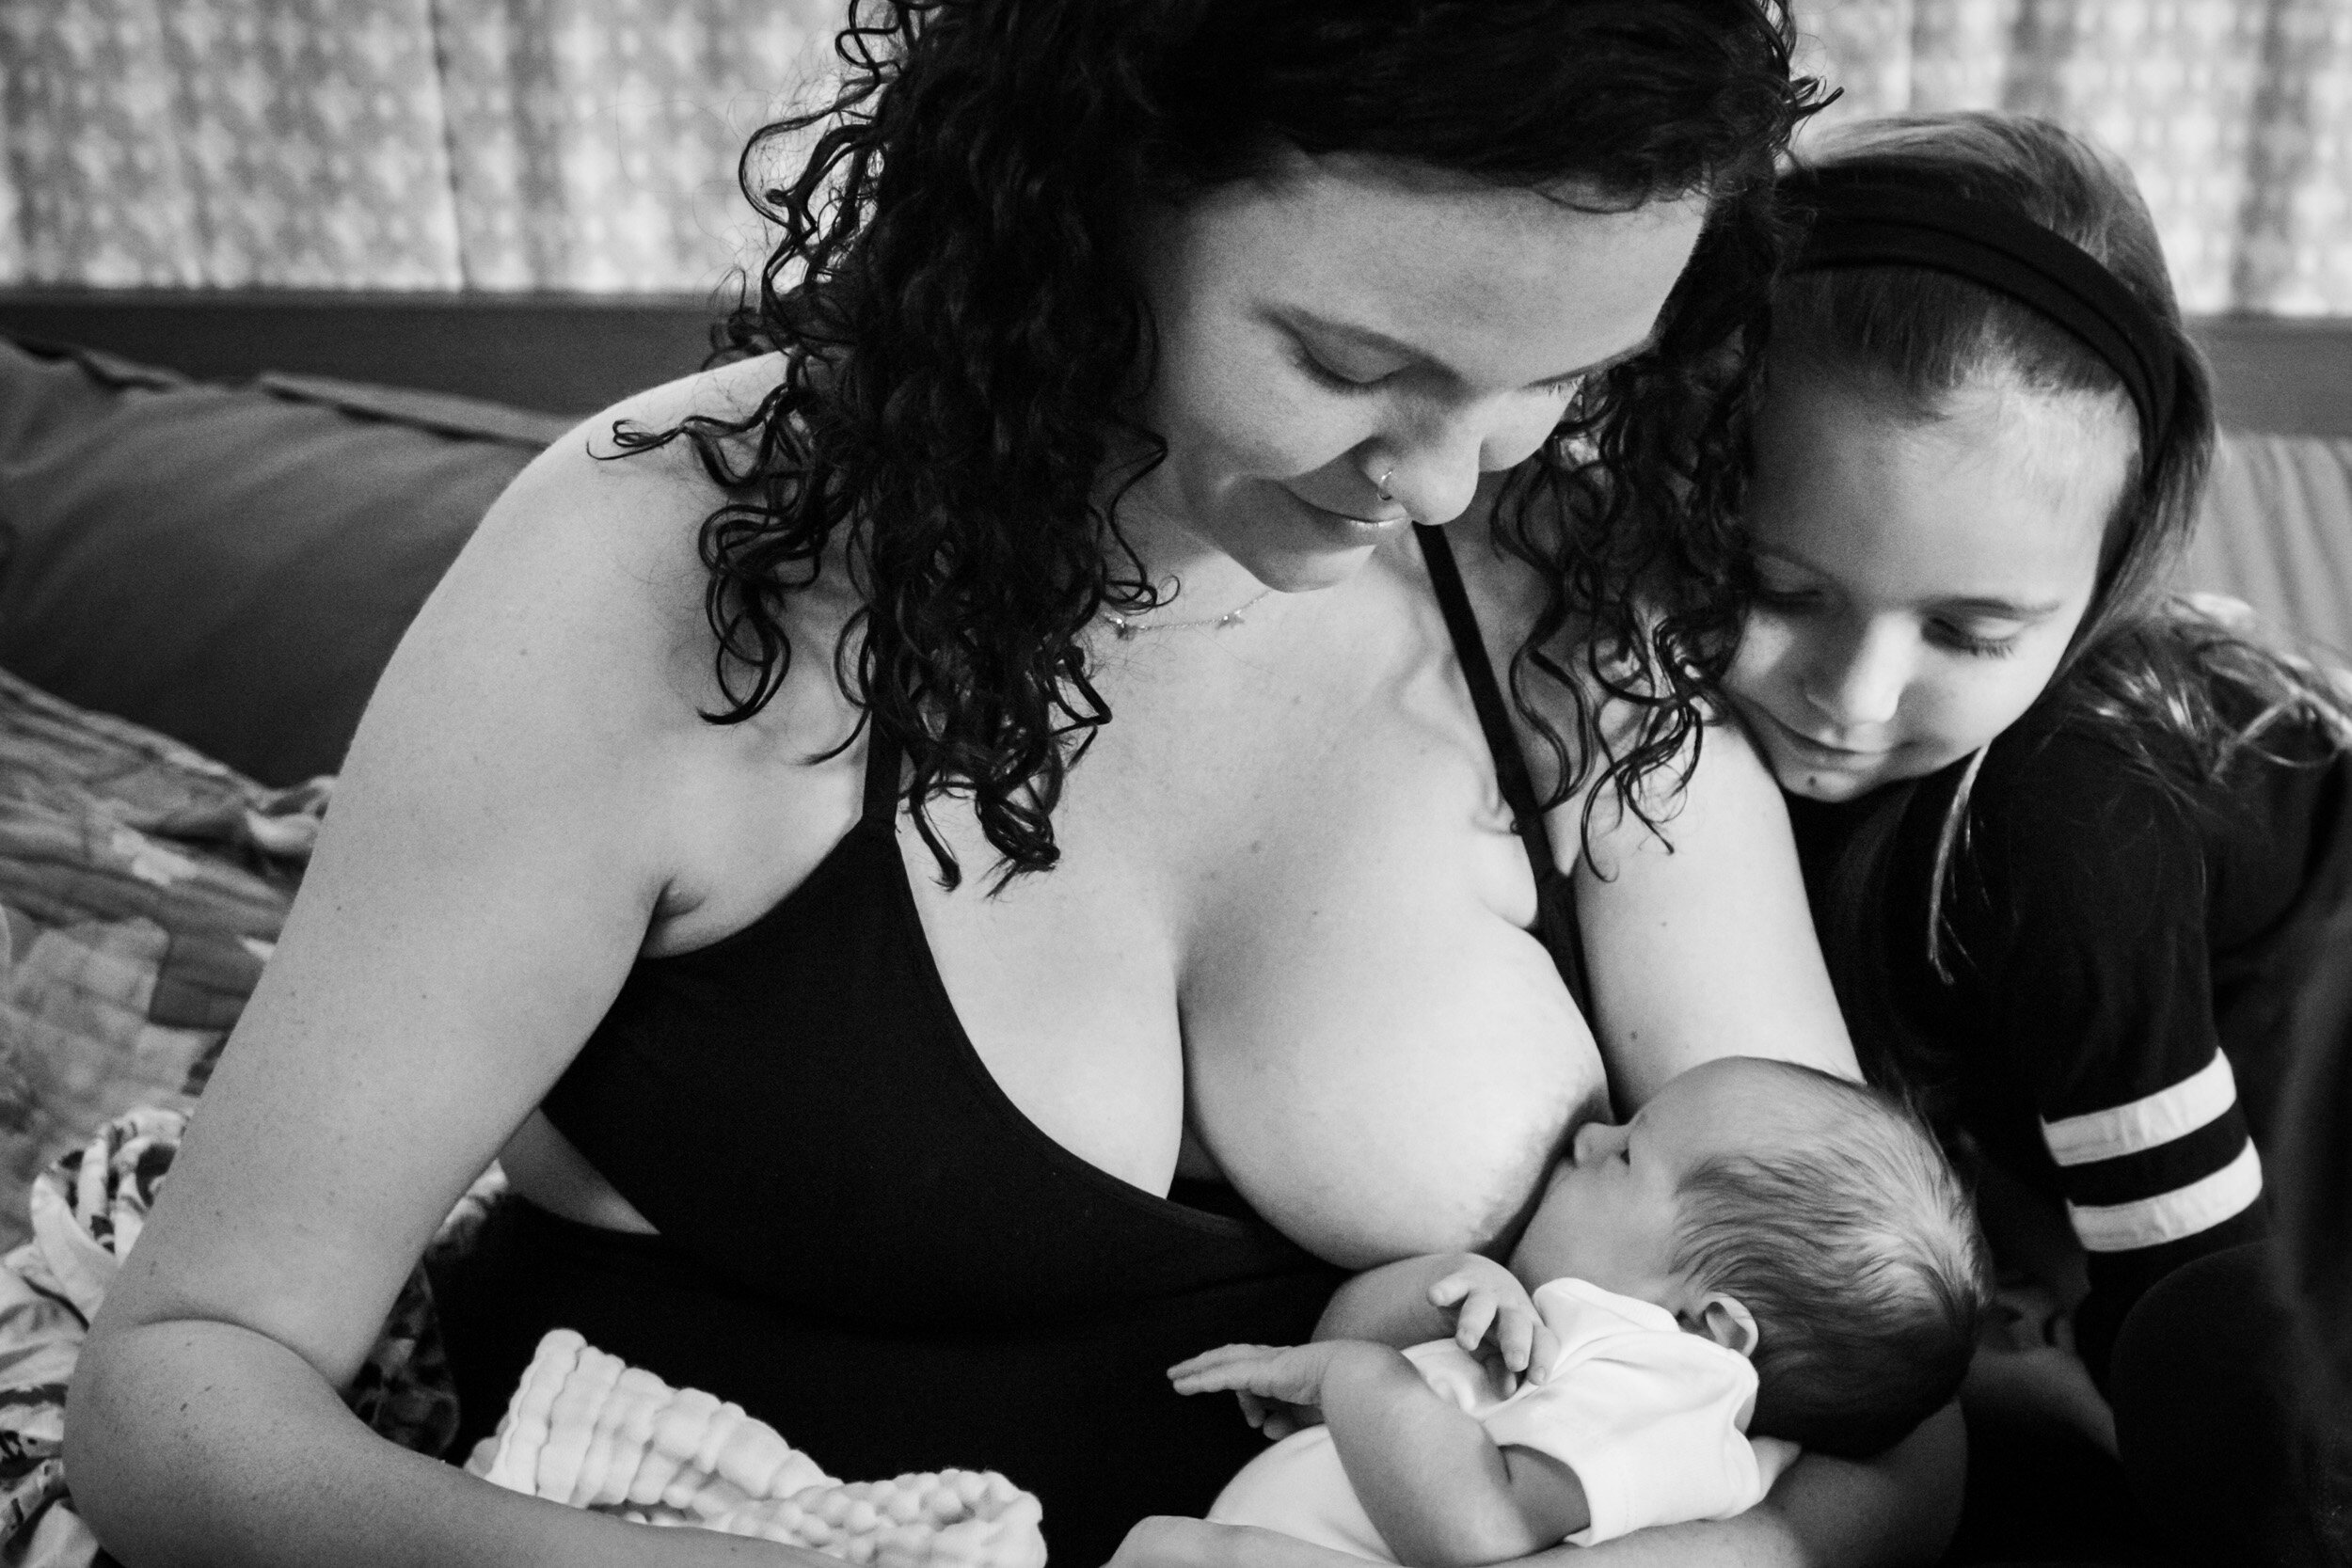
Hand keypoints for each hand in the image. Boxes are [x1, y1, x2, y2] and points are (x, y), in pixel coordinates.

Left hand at [1168, 1342, 1347, 1439]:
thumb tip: (1266, 1429)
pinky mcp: (1257, 1370)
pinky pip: (1222, 1375)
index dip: (1249, 1399)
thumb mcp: (1308, 1418)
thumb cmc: (1340, 1399)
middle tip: (1182, 1374)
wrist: (1352, 1381)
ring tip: (1175, 1377)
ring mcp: (1265, 1362)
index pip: (1257, 1378)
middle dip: (1206, 1365)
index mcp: (1288, 1370)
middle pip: (1230, 1358)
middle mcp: (1273, 1361)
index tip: (1256, 1422)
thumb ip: (1287, 1422)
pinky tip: (1183, 1386)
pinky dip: (1201, 1380)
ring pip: (1221, 1362)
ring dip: (1197, 1369)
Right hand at [1428, 1256, 1556, 1385]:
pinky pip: (1452, 1285)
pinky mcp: (1460, 1281)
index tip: (1538, 1380)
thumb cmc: (1495, 1325)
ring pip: (1482, 1305)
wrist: (1480, 1276)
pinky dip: (1444, 1289)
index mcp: (1529, 1326)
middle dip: (1516, 1343)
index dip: (1543, 1358)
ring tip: (1465, 1343)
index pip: (1543, 1340)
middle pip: (1516, 1324)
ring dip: (1474, 1323)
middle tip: (1516, 1363)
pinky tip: (1434, 1296)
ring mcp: (1485, 1292)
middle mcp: (1511, 1307)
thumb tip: (1507, 1392)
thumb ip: (1503, 1371)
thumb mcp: (1500, 1350)